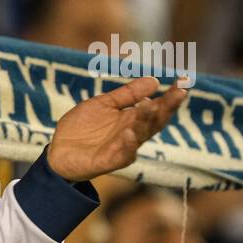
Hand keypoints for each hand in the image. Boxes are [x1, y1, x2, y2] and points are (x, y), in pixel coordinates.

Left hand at [47, 76, 186, 180]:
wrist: (58, 151)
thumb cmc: (82, 128)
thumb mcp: (103, 104)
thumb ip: (127, 94)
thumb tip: (154, 81)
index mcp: (132, 120)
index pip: (157, 107)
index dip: (171, 96)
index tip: (184, 81)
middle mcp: (131, 134)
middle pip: (154, 121)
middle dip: (166, 107)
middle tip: (179, 93)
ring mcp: (120, 149)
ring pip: (140, 136)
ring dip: (146, 121)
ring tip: (151, 106)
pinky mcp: (107, 162)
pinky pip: (121, 155)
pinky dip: (126, 145)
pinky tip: (129, 133)